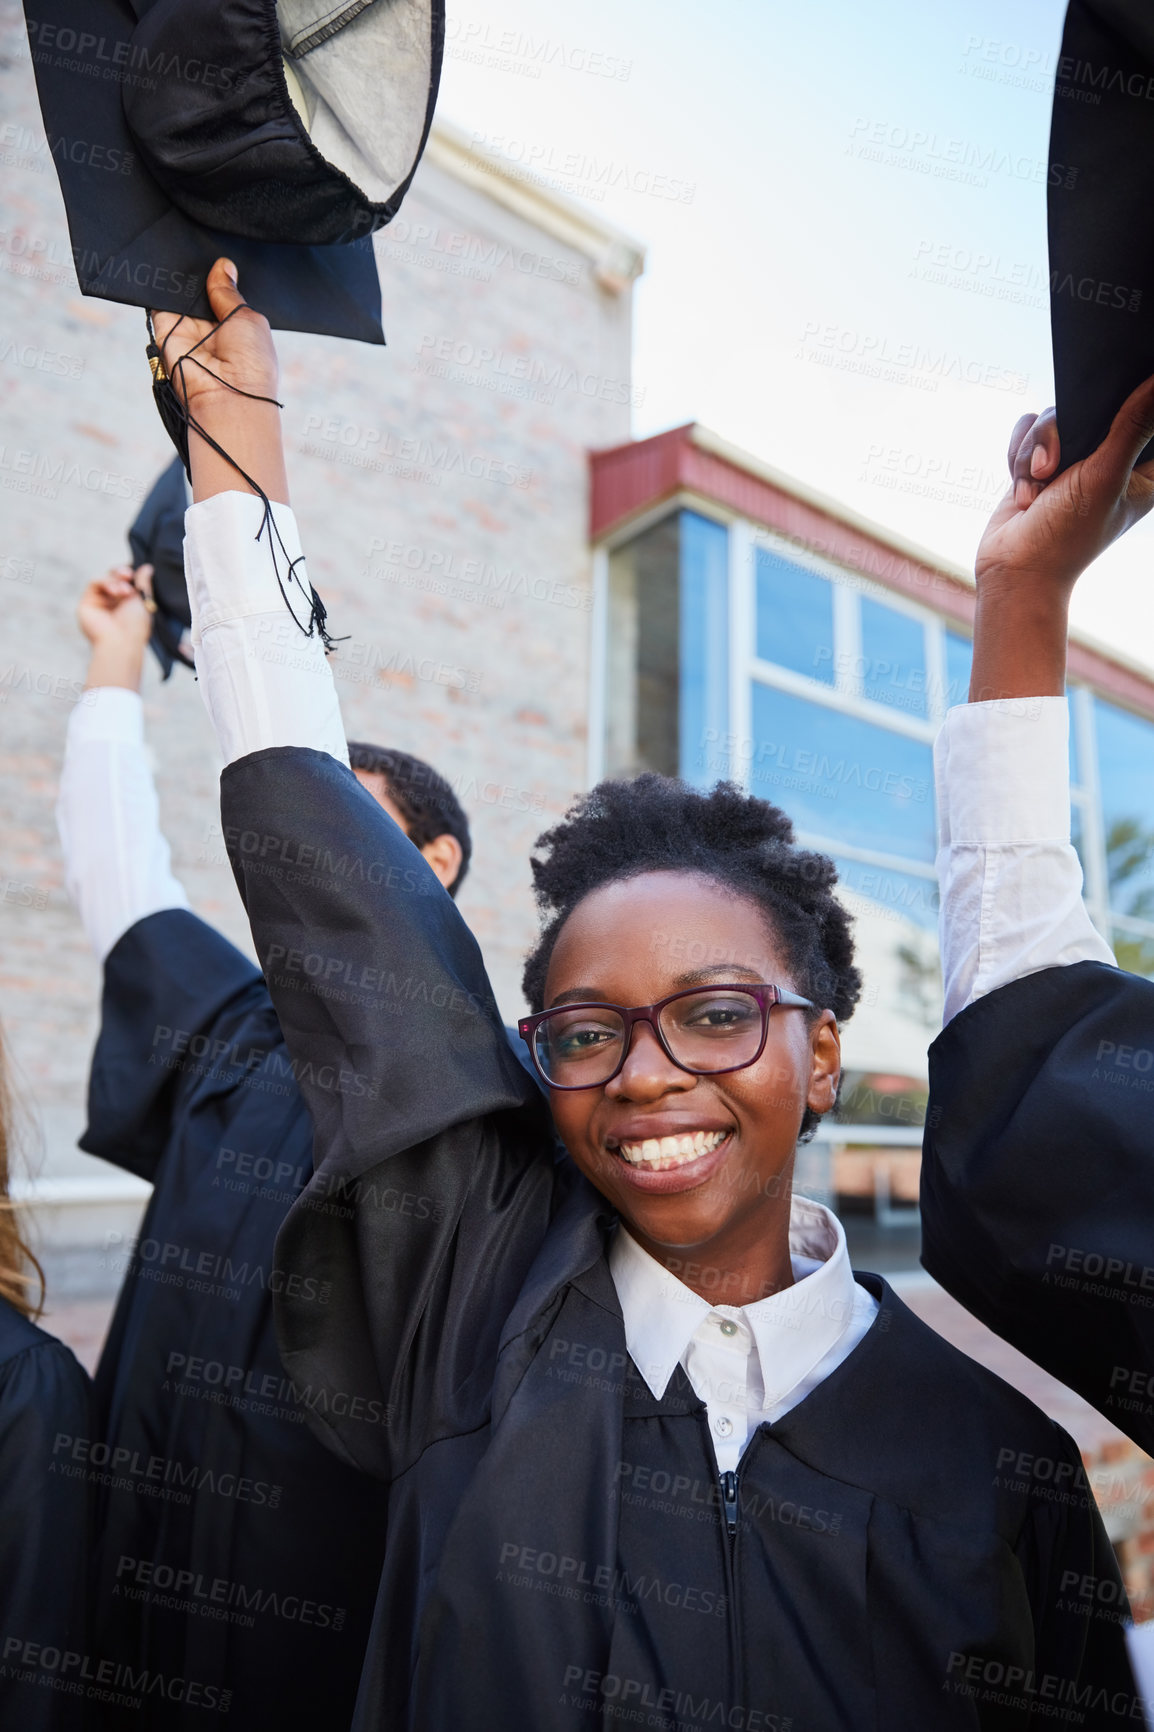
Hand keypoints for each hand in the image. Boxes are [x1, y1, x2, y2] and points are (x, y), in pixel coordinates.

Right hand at [79, 566, 153, 692]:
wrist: (122, 642)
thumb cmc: (136, 626)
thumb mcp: (142, 600)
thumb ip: (143, 583)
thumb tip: (147, 567)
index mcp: (125, 604)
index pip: (124, 581)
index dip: (128, 574)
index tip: (135, 574)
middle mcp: (111, 603)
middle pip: (113, 577)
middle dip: (121, 573)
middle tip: (128, 575)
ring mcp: (98, 604)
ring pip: (104, 579)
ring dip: (115, 580)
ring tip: (126, 591)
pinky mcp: (86, 605)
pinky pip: (93, 583)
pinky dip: (105, 582)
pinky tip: (116, 592)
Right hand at [149, 257, 278, 420]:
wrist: (226, 396)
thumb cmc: (250, 364)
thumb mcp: (248, 317)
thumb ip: (229, 292)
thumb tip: (223, 266)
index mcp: (235, 326)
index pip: (223, 292)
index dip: (221, 273)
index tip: (219, 250)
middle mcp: (210, 327)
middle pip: (200, 288)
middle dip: (201, 271)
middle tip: (203, 248)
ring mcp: (186, 327)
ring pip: (179, 290)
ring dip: (182, 275)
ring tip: (187, 252)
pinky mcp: (164, 328)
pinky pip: (159, 299)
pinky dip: (161, 282)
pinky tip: (168, 264)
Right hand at [975, 371, 1153, 597]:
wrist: (1013, 570)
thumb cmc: (1065, 537)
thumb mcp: (1104, 476)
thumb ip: (1133, 425)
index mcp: (1142, 468)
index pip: (1144, 415)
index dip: (1127, 405)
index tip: (1102, 430)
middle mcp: (1109, 460)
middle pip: (1089, 407)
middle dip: (1059, 434)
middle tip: (1052, 469)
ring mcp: (1072, 460)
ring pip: (1051, 418)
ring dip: (1033, 453)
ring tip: (1035, 491)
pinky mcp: (1040, 461)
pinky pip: (1027, 432)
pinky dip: (1018, 457)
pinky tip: (1024, 489)